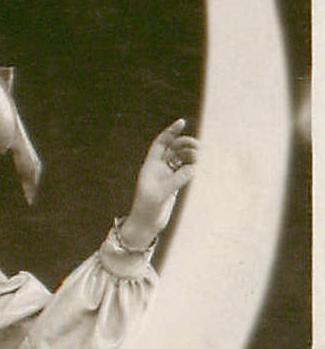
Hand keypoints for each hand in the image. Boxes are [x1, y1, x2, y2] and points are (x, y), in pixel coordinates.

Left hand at [117, 119, 197, 250]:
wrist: (146, 225)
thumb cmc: (148, 209)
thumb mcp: (163, 194)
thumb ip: (179, 180)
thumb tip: (195, 168)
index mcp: (151, 166)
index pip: (161, 143)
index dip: (171, 132)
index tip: (182, 122)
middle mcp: (158, 168)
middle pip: (173, 148)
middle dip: (185, 143)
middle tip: (198, 147)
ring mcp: (167, 176)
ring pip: (180, 158)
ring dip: (191, 154)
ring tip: (201, 157)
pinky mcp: (174, 185)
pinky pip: (185, 170)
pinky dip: (193, 166)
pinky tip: (201, 166)